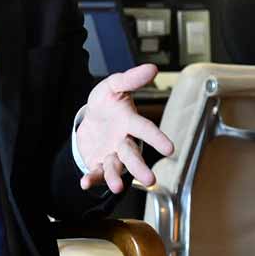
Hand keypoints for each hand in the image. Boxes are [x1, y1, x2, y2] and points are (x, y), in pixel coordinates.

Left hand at [75, 64, 173, 192]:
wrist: (90, 118)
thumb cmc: (107, 102)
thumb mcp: (114, 86)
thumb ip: (130, 78)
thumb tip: (152, 68)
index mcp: (130, 122)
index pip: (145, 129)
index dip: (156, 138)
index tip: (169, 149)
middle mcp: (124, 141)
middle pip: (132, 154)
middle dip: (140, 166)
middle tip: (150, 179)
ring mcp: (112, 154)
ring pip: (116, 167)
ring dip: (116, 177)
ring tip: (117, 187)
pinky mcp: (98, 163)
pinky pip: (96, 172)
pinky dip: (92, 178)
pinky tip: (85, 183)